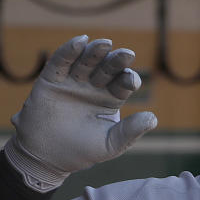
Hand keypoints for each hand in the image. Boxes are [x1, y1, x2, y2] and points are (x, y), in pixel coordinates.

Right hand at [4, 35, 157, 190]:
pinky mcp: (52, 79)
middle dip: (116, 61)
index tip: (133, 81)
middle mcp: (94, 85)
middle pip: (107, 68)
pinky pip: (61, 61)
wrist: (46, 158)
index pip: (123, 83)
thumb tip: (153, 119)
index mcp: (111, 98)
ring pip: (86, 61)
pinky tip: (80, 41)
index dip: (128, 79)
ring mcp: (73, 80)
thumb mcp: (110, 144)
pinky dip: (69, 50)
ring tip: (105, 44)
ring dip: (96, 51)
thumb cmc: (81, 151)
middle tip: (127, 54)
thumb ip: (130, 131)